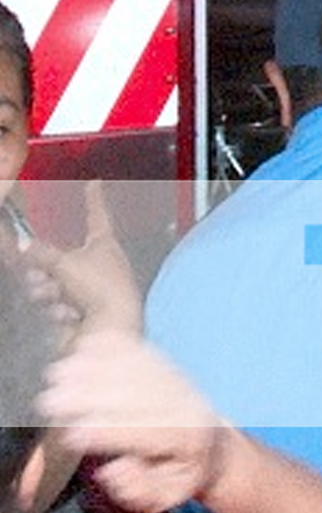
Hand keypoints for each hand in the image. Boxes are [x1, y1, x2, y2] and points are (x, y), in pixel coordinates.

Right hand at [20, 181, 141, 335]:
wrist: (109, 328)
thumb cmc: (98, 287)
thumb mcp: (63, 262)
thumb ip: (39, 252)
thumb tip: (22, 245)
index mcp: (104, 244)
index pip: (96, 214)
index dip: (93, 198)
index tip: (95, 183)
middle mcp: (99, 264)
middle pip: (59, 257)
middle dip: (44, 268)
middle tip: (41, 275)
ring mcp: (91, 289)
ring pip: (53, 282)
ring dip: (47, 291)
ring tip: (55, 297)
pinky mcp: (82, 312)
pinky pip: (57, 304)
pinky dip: (58, 309)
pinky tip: (68, 316)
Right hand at [37, 330, 226, 512]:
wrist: (215, 446)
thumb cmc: (180, 474)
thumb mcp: (165, 497)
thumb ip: (139, 489)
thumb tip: (113, 469)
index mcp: (187, 440)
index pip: (145, 435)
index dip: (108, 434)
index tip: (72, 436)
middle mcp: (186, 406)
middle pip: (137, 396)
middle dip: (92, 397)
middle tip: (52, 401)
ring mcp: (180, 383)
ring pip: (137, 370)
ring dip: (96, 368)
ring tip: (60, 373)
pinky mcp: (171, 368)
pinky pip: (143, 351)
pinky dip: (116, 346)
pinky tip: (88, 343)